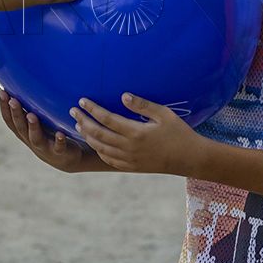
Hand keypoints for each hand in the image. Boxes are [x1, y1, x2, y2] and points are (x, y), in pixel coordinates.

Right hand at [0, 92, 93, 172]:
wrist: (66, 159)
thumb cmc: (49, 135)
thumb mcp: (37, 122)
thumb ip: (29, 108)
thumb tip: (21, 81)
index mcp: (23, 131)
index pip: (10, 120)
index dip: (4, 108)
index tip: (2, 93)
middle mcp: (30, 139)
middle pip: (20, 127)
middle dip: (16, 114)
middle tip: (13, 100)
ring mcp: (44, 147)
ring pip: (35, 138)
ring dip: (33, 127)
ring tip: (31, 115)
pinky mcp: (59, 152)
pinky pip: (58, 147)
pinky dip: (59, 141)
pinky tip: (60, 134)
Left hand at [72, 94, 200, 173]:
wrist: (189, 159)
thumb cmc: (179, 133)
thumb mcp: (164, 114)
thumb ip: (142, 105)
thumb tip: (123, 95)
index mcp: (136, 132)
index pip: (107, 119)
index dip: (92, 109)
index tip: (82, 100)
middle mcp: (129, 148)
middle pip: (98, 134)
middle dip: (83, 121)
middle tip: (72, 111)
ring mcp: (129, 160)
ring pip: (101, 148)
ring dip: (87, 136)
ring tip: (79, 125)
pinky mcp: (132, 167)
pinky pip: (109, 160)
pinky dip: (98, 151)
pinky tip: (94, 143)